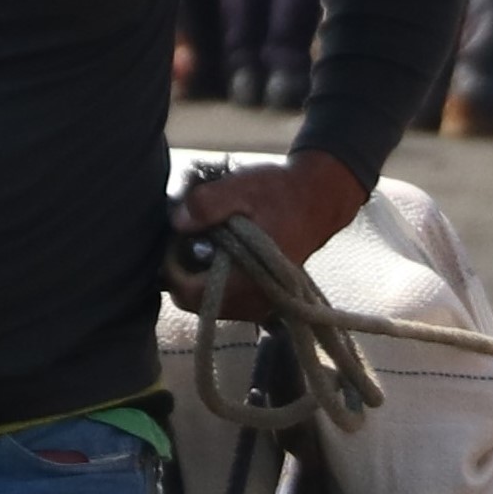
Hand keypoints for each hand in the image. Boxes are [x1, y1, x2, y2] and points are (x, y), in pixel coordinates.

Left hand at [171, 150, 368, 320]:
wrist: (318, 199)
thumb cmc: (281, 194)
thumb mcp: (242, 187)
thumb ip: (208, 204)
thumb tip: (179, 223)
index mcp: (248, 283)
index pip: (189, 295)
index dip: (174, 268)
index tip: (179, 241)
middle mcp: (255, 303)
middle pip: (194, 301)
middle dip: (185, 271)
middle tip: (193, 239)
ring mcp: (259, 306)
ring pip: (207, 301)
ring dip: (199, 275)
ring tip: (209, 243)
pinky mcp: (261, 300)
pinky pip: (224, 298)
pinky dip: (215, 278)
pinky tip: (221, 253)